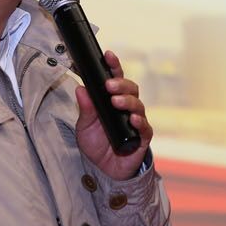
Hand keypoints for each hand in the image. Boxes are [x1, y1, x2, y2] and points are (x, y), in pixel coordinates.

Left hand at [75, 50, 152, 180]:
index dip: (113, 66)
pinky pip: (144, 126)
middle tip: (109, 85)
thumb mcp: (84, 126)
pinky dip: (139, 121)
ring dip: (127, 101)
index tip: (108, 55)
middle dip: (120, 84)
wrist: (105, 170)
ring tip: (116, 102)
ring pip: (138, 104)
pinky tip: (132, 119)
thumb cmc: (97, 144)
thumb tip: (80, 88)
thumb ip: (85, 109)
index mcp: (112, 100)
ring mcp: (136, 121)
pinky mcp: (142, 137)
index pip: (115, 79)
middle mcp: (126, 107)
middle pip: (130, 88)